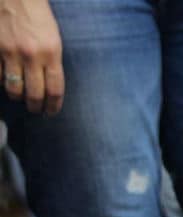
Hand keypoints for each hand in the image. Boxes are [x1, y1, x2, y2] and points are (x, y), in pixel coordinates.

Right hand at [0, 0, 63, 114]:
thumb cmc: (37, 16)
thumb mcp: (54, 39)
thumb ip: (52, 62)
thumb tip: (49, 87)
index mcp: (51, 53)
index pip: (55, 90)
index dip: (53, 106)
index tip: (51, 112)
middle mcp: (31, 56)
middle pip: (34, 94)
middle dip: (35, 106)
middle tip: (35, 109)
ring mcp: (10, 53)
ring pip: (13, 89)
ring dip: (17, 97)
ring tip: (20, 97)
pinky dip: (2, 82)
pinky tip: (6, 82)